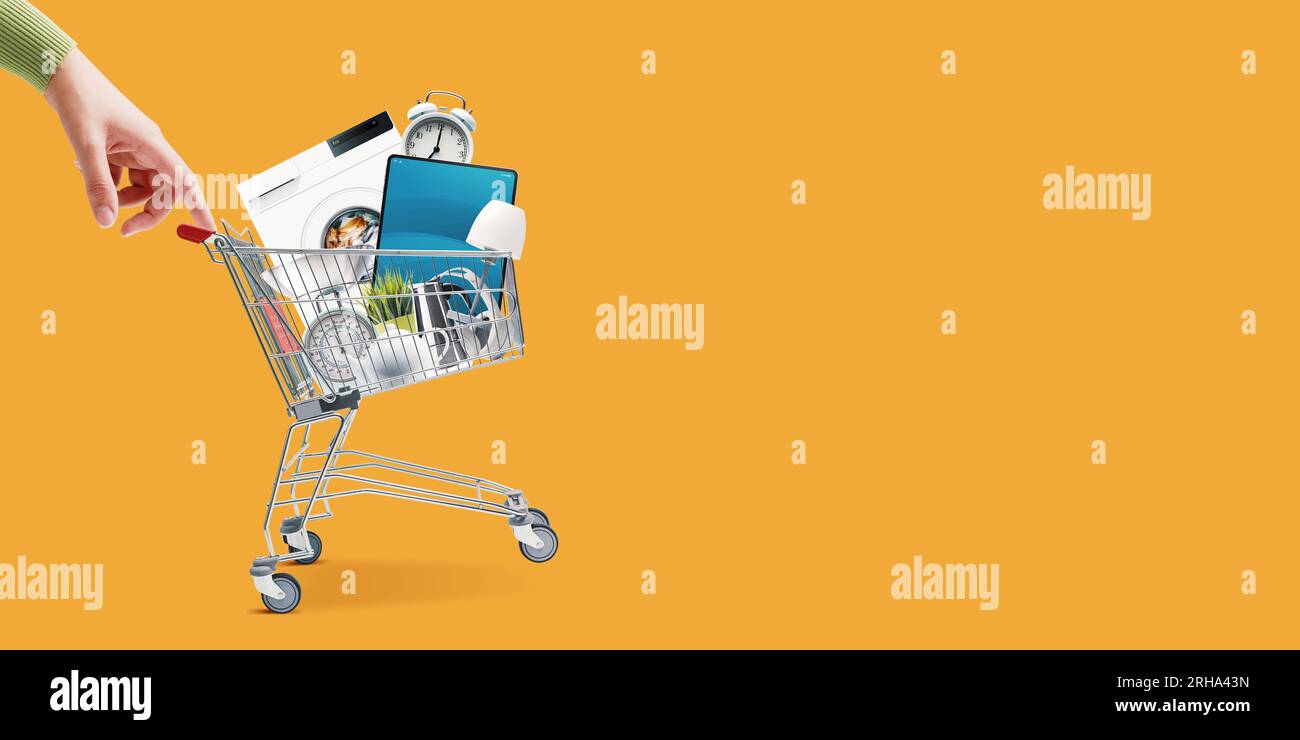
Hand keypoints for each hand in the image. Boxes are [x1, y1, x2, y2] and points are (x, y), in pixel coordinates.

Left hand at [43, 49, 213, 236]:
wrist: (64, 73)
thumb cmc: (80, 101)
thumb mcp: (86, 146)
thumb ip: (98, 185)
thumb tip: (106, 223)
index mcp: (152, 143)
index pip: (184, 180)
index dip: (198, 207)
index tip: (208, 231)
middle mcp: (150, 147)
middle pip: (164, 191)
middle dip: (147, 212)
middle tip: (123, 230)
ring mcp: (136, 147)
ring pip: (143, 186)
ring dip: (124, 197)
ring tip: (95, 189)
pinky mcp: (121, 147)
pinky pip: (125, 175)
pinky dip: (110, 182)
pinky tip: (82, 170)